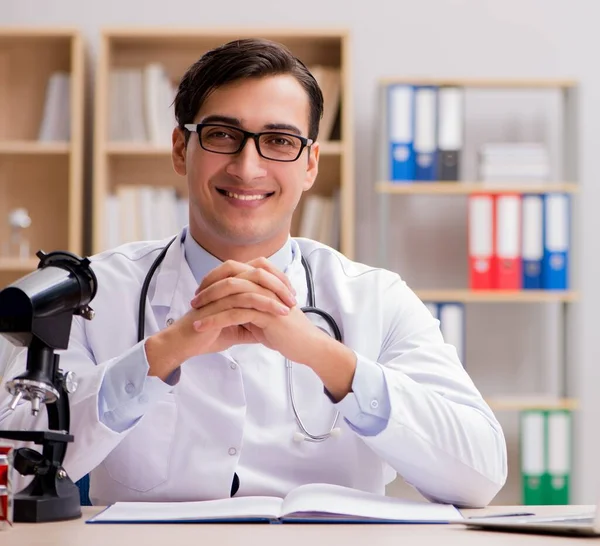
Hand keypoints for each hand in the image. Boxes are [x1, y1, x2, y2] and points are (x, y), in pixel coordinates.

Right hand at [145, 258, 295, 380]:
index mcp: (230, 285)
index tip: (291, 294)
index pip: (258, 273)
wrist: (185, 344)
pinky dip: (265, 305)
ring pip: (254, 284)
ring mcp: (222, 291)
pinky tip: (278, 313)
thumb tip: (270, 326)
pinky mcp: (219, 303)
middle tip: (294, 298)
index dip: (277, 280)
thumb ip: (252, 324)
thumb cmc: (207, 334)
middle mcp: (226, 283)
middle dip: (280, 284)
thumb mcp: (236, 329)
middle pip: (259, 272)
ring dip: (275, 295)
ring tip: (290, 307)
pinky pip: (246, 300)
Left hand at [191, 259, 329, 365]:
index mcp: (266, 282)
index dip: (216, 278)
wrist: (307, 346)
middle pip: (231, 276)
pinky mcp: (266, 314)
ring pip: (231, 293)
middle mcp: (266, 285)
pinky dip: (215, 319)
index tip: (201, 292)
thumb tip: (231, 305)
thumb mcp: (265, 315)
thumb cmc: (287, 333)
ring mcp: (267, 297)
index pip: (235, 270)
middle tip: (194, 300)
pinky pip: (235, 313)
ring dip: (208, 304)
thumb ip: (250, 306)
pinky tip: (203, 327)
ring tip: (194, 316)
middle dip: (209, 287)